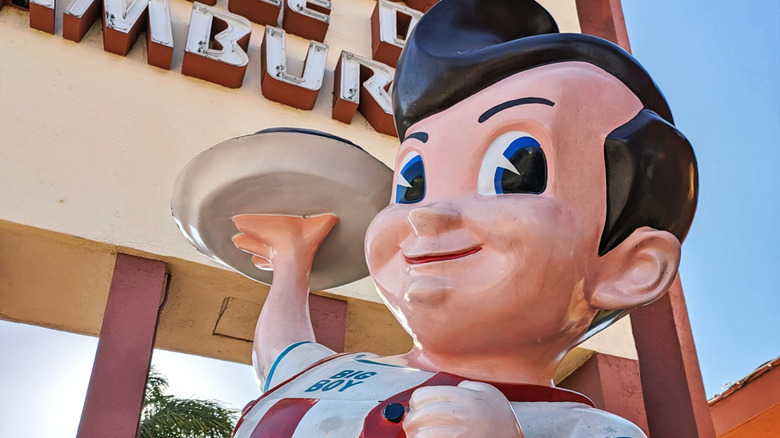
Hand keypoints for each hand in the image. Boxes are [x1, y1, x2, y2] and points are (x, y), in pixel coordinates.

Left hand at [403, 381, 523, 437]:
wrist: (513, 437)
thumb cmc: (500, 417)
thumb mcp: (486, 391)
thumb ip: (466, 386)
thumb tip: (449, 388)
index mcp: (463, 396)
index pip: (423, 396)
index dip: (416, 402)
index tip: (416, 407)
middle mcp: (460, 413)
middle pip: (420, 415)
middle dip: (411, 421)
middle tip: (411, 424)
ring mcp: (460, 432)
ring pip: (422, 433)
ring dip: (416, 435)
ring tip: (418, 435)